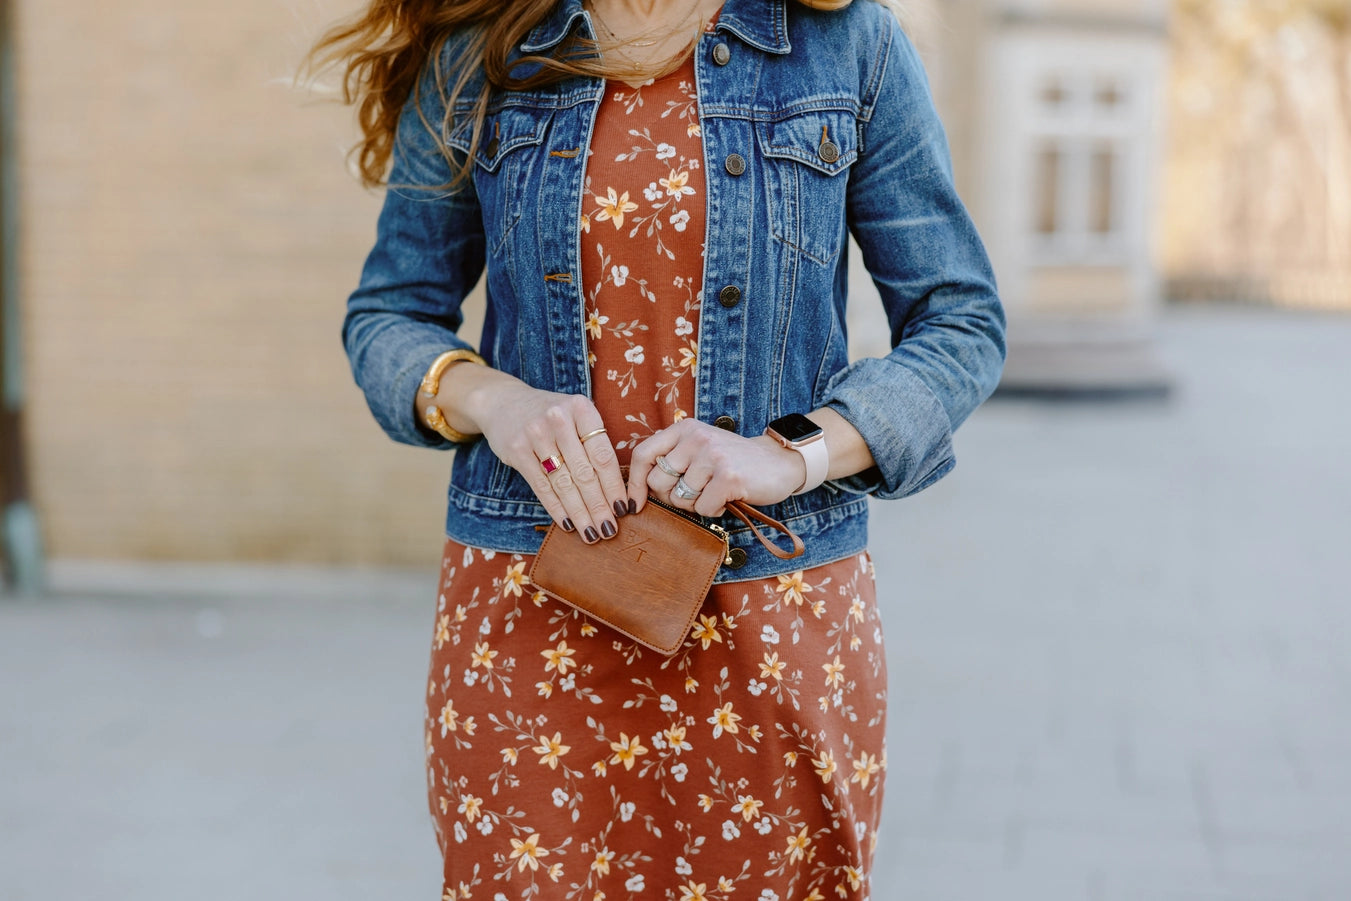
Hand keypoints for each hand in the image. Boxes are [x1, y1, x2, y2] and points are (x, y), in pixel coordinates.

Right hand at [469, 379, 629, 542]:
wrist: (505, 402)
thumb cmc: (552, 417)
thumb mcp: (576, 416)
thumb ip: (595, 443)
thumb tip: (617, 491)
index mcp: (581, 408)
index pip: (603, 455)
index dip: (614, 486)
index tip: (623, 510)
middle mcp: (559, 418)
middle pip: (584, 472)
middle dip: (599, 506)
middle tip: (609, 529)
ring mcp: (535, 434)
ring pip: (563, 483)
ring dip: (580, 513)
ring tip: (591, 533)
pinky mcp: (517, 450)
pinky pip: (542, 486)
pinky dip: (557, 508)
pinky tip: (569, 524)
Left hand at [627, 419, 806, 517]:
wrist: (778, 462)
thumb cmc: (732, 461)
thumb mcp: (699, 448)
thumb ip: (672, 458)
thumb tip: (637, 489)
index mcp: (683, 429)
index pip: (642, 454)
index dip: (634, 483)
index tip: (634, 504)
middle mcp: (695, 437)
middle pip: (657, 481)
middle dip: (671, 497)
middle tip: (694, 493)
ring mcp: (712, 455)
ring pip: (680, 498)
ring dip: (696, 505)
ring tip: (714, 492)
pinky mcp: (728, 476)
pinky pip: (702, 508)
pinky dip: (713, 510)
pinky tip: (727, 498)